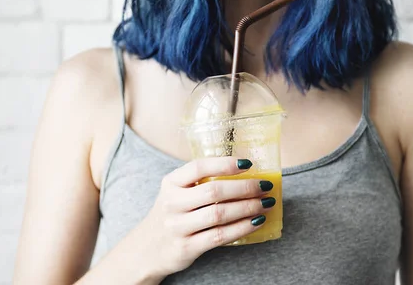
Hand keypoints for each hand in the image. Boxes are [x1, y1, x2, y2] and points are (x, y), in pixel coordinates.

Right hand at [138, 157, 274, 277]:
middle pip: (214, 191)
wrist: (147, 249)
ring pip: (219, 214)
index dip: (225, 164)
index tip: (248, 163)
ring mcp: (178, 227)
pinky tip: (256, 222)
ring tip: (265, 203)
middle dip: (245, 188)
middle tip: (265, 186)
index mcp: (170, 183)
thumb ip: (200, 182)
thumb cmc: (171, 215)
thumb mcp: (176, 193)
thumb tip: (245, 173)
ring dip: (248, 208)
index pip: (198, 167)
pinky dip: (242, 227)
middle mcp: (172, 203)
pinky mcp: (187, 248)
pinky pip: (220, 236)